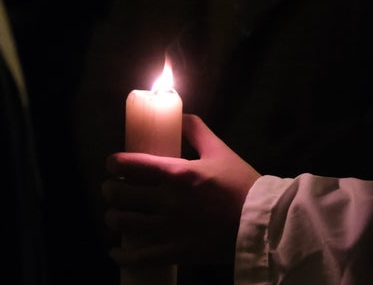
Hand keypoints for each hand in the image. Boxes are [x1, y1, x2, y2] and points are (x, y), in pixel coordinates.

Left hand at [103, 114, 260, 266]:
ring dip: (113, 217)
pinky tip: (116, 252)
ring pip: (124, 223)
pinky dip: (121, 255)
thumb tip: (179, 115)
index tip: (112, 164)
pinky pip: (138, 256)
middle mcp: (168, 200)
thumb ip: (197, 131)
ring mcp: (170, 228)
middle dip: (110, 190)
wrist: (262, 221)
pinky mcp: (175, 251)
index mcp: (178, 173)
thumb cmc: (242, 183)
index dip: (114, 164)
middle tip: (112, 189)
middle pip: (121, 195)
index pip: (132, 165)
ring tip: (115, 215)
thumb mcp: (220, 150)